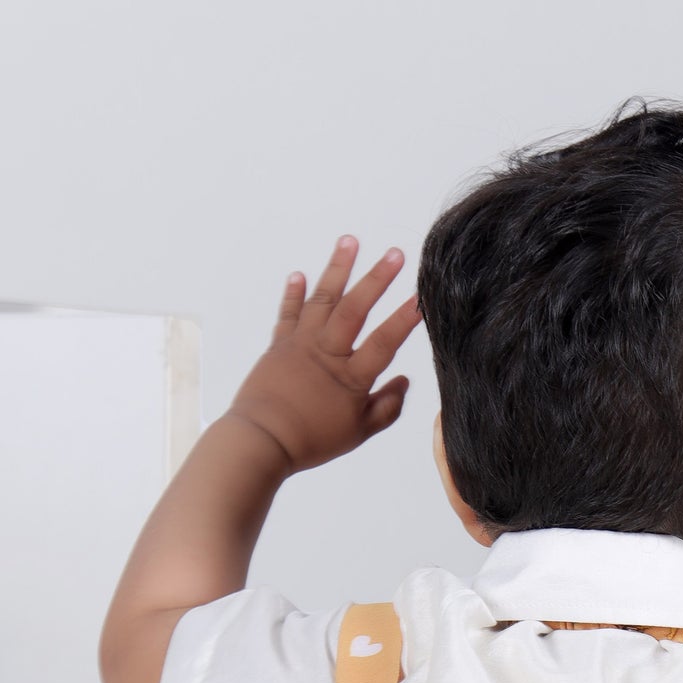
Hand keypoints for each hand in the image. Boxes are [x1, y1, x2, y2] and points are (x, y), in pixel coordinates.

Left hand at [227, 236, 421, 471]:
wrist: (260, 440)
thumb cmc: (311, 440)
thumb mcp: (358, 433)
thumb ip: (386, 407)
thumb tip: (404, 381)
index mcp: (351, 377)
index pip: (384, 342)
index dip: (404, 319)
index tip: (422, 296)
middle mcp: (327, 353)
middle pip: (355, 309)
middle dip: (377, 278)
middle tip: (396, 253)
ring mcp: (301, 344)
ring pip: (322, 300)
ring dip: (337, 268)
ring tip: (350, 241)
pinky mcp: (278, 345)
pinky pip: (288, 314)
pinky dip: (294, 293)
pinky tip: (300, 274)